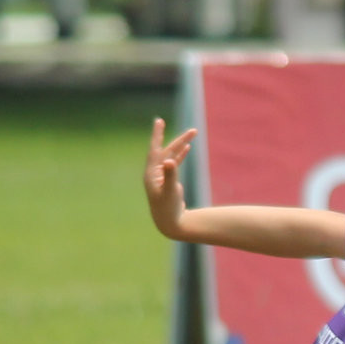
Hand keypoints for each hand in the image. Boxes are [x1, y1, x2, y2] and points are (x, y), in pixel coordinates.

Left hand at [145, 118, 197, 238]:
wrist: (168, 222)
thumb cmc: (167, 208)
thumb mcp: (169, 191)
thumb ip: (170, 175)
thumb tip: (169, 160)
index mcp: (151, 173)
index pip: (155, 149)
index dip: (157, 135)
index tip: (159, 121)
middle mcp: (155, 172)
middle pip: (167, 151)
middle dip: (179, 140)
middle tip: (192, 130)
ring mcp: (161, 175)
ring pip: (172, 155)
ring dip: (181, 145)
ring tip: (192, 133)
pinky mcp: (168, 180)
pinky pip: (174, 163)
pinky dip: (180, 155)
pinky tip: (187, 148)